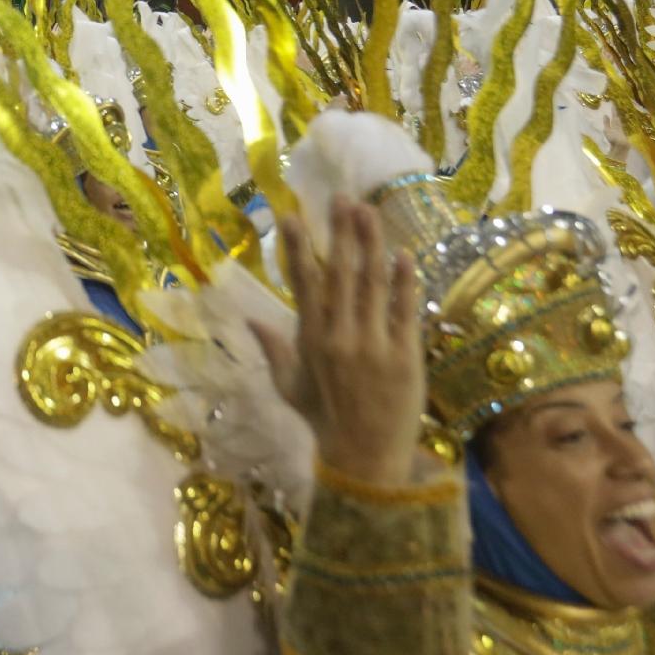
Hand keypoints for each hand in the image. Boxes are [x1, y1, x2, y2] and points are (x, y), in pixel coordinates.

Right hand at [250, 196, 424, 487]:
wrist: (364, 456)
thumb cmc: (324, 421)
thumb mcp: (289, 387)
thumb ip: (273, 350)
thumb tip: (249, 319)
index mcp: (310, 340)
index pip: (302, 284)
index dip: (297, 249)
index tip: (292, 216)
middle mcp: (339, 337)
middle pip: (340, 274)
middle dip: (340, 233)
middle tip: (342, 198)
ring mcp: (373, 345)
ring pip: (372, 284)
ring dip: (372, 244)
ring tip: (371, 212)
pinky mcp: (404, 356)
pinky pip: (404, 311)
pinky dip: (405, 282)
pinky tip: (405, 254)